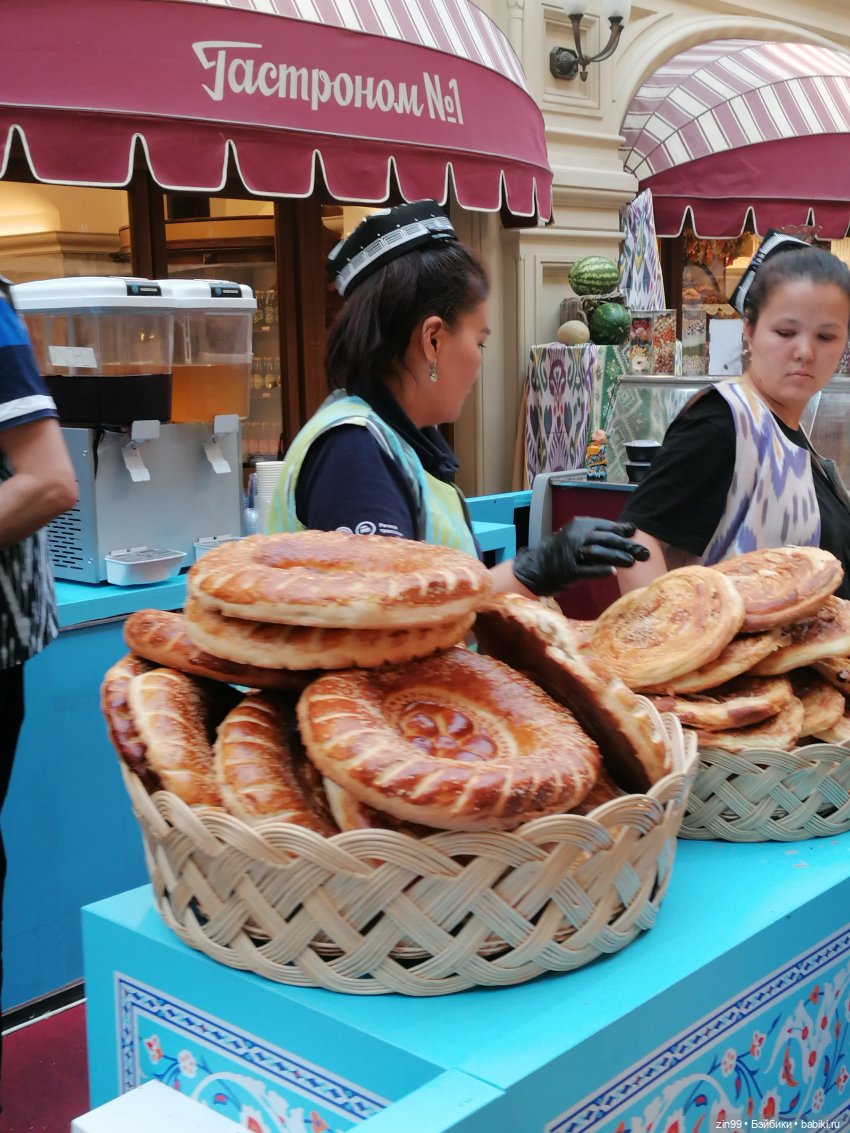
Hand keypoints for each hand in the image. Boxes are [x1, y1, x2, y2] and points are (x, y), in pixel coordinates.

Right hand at [512, 517, 649, 596]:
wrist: (538, 567)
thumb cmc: (564, 551)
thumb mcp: (581, 536)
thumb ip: (602, 534)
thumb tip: (630, 530)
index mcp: (580, 524)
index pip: (606, 526)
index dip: (622, 531)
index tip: (636, 536)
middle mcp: (576, 536)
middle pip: (605, 539)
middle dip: (626, 546)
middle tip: (643, 553)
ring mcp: (571, 553)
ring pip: (597, 553)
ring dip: (616, 557)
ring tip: (632, 562)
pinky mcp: (568, 571)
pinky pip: (586, 570)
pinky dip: (599, 570)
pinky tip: (611, 572)